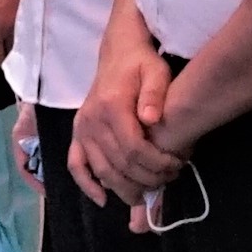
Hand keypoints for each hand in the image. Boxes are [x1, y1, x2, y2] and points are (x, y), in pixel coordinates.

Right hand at [72, 53, 176, 210]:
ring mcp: (82, 129)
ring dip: (125, 188)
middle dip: (147, 179)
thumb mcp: (156, 71)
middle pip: (119, 164)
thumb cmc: (141, 63)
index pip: (133, 149)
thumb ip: (154, 93)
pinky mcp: (78, 134)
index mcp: (111, 106)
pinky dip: (87, 185)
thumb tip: (151, 119)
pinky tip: (103, 199)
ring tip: (148, 192)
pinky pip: (76, 165)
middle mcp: (92, 121)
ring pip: (101, 171)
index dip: (156, 164)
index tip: (176, 165)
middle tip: (168, 179)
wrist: (118, 53)